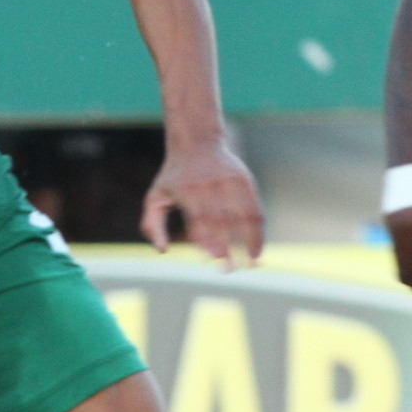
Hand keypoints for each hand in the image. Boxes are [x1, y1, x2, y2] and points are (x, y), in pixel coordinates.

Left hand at [142, 137, 262, 268]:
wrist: (196, 142)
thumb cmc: (173, 178)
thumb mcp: (155, 197)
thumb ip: (153, 225)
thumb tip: (163, 251)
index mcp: (187, 189)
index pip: (200, 217)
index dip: (209, 238)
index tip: (215, 259)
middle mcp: (210, 184)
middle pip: (223, 219)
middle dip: (229, 246)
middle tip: (231, 269)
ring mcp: (230, 181)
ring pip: (244, 215)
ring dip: (250, 241)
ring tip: (252, 264)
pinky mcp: (245, 180)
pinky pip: (255, 208)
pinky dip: (259, 230)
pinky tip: (257, 249)